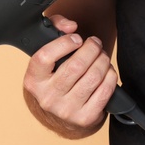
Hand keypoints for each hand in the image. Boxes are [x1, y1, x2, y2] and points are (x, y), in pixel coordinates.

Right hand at [22, 13, 117, 138]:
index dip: (64, 43)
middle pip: (76, 66)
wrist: (59, 116)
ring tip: (102, 56)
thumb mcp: (46, 56)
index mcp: (33, 81)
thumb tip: (71, 26)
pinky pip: (105, 91)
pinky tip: (107, 71)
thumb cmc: (54, 78)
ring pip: (93, 77)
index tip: (76, 39)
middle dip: (91, 49)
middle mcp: (47, 98)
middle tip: (95, 43)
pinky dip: (110, 76)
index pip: (44, 57)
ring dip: (103, 61)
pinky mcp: (85, 118)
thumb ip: (54, 29)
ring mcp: (66, 110)